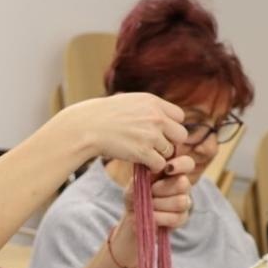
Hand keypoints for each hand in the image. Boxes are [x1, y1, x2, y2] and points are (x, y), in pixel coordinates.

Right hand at [60, 92, 195, 176]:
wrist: (86, 127)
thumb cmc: (103, 115)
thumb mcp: (129, 101)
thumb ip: (148, 107)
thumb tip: (161, 113)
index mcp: (154, 102)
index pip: (180, 116)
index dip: (171, 127)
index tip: (159, 133)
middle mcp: (156, 117)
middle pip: (180, 135)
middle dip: (170, 142)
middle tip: (154, 147)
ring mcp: (151, 135)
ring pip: (169, 151)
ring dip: (158, 155)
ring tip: (141, 153)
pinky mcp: (143, 152)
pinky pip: (160, 164)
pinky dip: (151, 166)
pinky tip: (140, 162)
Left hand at [110, 174, 193, 263]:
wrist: (133, 216)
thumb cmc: (135, 195)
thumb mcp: (135, 184)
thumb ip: (143, 176)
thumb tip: (150, 171)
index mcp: (173, 172)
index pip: (187, 163)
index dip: (180, 165)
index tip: (167, 168)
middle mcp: (183, 186)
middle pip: (183, 184)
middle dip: (161, 189)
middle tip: (149, 192)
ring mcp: (185, 202)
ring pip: (180, 202)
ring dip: (159, 204)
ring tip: (146, 206)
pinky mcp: (181, 219)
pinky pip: (175, 218)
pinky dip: (158, 218)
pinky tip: (149, 217)